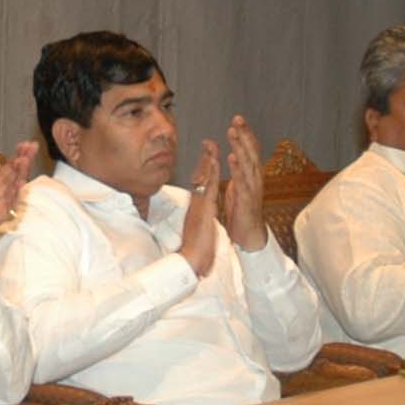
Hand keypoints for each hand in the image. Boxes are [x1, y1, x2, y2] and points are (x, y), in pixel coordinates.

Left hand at [0, 136, 34, 289]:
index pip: (9, 167)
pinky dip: (13, 194)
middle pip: (16, 174)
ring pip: (14, 186)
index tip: (26, 143)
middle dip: (24, 160)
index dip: (19, 155)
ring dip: (20, 174)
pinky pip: (7, 203)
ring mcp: (0, 204)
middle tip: (32, 145)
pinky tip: (18, 183)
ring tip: (25, 159)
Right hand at [177, 143, 222, 278]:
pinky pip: (209, 187)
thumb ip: (199, 223)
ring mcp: (200, 205)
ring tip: (212, 145)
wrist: (189, 261)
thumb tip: (199, 221)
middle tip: (209, 143)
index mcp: (197, 209)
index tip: (208, 157)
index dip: (205, 170)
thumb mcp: (198, 232)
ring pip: (205, 179)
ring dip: (208, 160)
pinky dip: (212, 172)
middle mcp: (197, 204)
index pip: (201, 186)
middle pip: (201, 178)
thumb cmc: (194, 251)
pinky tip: (215, 160)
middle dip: (205, 160)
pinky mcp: (205, 209)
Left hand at [219, 115, 269, 253]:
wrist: (249, 235)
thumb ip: (238, 170)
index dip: (245, 134)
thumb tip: (234, 155)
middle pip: (251, 152)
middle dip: (244, 134)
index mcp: (252, 174)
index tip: (238, 119)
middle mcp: (255, 178)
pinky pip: (242, 182)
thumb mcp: (239, 186)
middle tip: (237, 119)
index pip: (250, 149)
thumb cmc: (242, 210)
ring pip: (247, 163)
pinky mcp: (247, 199)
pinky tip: (232, 157)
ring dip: (240, 147)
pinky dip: (238, 168)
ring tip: (233, 132)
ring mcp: (253, 188)